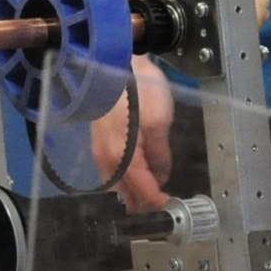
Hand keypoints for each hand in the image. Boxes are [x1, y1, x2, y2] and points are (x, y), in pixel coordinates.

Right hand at [91, 55, 173, 211]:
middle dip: (143, 205)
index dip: (159, 203)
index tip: (172, 207)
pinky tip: (134, 176)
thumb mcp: (159, 120)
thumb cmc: (138, 90)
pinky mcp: (98, 141)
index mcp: (124, 160)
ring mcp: (100, 151)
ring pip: (116, 185)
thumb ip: (160, 153)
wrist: (110, 62)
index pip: (144, 193)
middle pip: (126, 195)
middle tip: (161, 208)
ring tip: (149, 196)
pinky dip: (123, 181)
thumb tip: (161, 175)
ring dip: (132, 194)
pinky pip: (111, 171)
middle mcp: (108, 161)